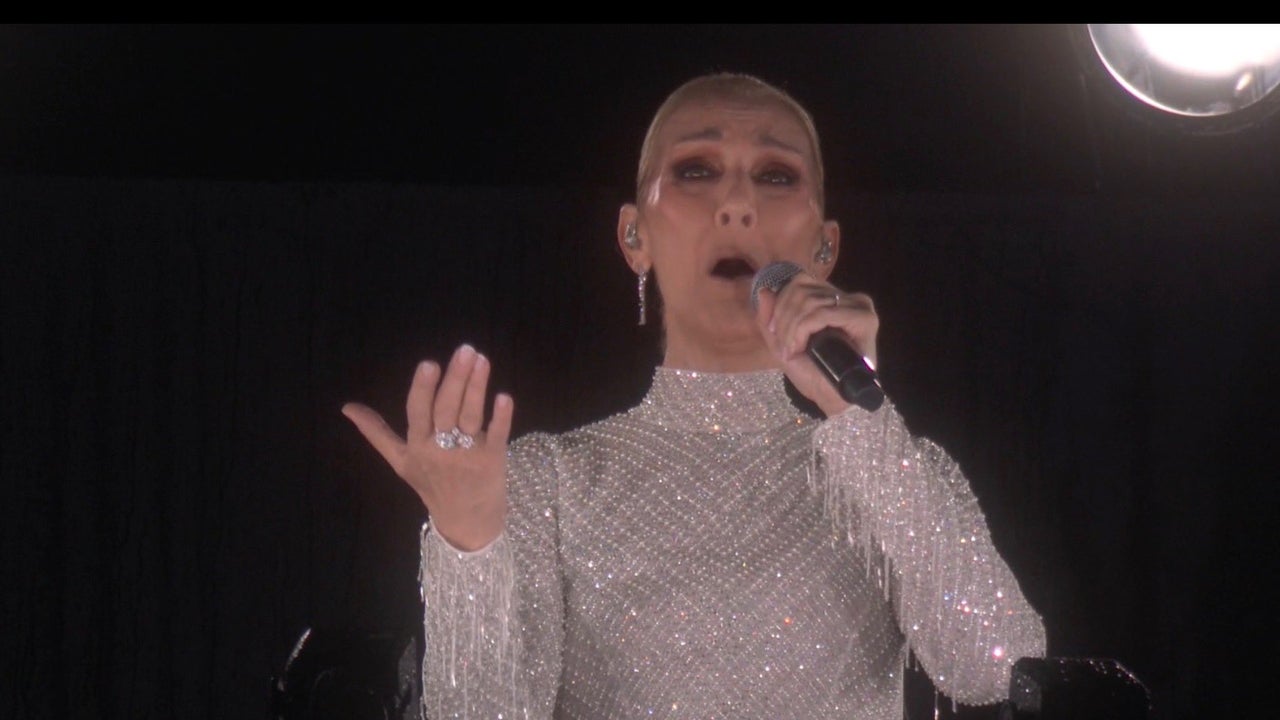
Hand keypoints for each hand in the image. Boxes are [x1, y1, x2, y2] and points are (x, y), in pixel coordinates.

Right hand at [341, 344, 512, 550]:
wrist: (466, 524)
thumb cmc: (432, 487)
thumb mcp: (401, 462)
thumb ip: (377, 433)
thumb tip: (347, 407)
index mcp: (417, 447)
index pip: (418, 412)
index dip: (424, 388)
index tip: (430, 363)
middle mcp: (440, 451)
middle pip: (447, 409)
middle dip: (456, 378)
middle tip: (466, 350)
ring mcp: (468, 455)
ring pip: (471, 416)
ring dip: (477, 387)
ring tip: (482, 360)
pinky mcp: (493, 461)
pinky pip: (498, 435)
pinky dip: (501, 417)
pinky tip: (504, 396)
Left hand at [753, 272, 878, 417]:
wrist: (831, 398)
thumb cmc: (811, 373)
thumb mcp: (781, 342)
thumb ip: (769, 317)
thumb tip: (765, 291)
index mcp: (830, 299)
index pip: (800, 281)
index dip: (780, 303)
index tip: (773, 330)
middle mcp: (846, 297)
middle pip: (801, 289)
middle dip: (783, 318)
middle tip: (784, 345)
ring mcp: (858, 306)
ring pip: (809, 300)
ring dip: (792, 327)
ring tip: (792, 349)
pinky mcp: (864, 319)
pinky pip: (822, 313)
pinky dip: (803, 329)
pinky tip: (800, 346)